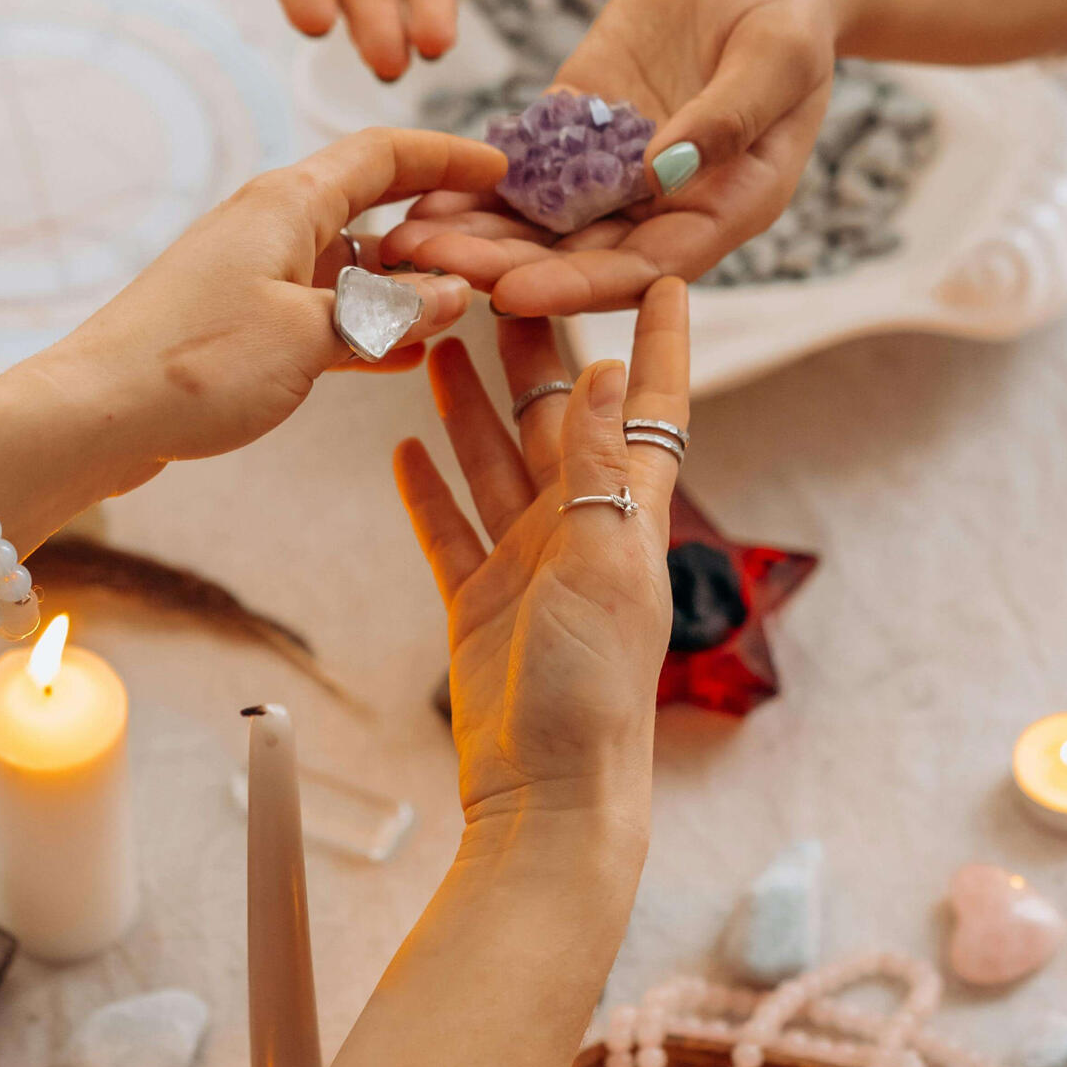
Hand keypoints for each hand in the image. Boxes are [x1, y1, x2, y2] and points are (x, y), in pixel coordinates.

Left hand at [48, 128, 502, 487]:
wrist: (93, 417)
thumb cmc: (193, 366)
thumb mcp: (312, 337)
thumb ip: (389, 314)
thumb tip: (453, 294)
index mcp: (288, 204)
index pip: (383, 154)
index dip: (446, 156)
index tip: (501, 167)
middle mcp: (272, 227)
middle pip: (372, 207)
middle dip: (436, 227)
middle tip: (497, 251)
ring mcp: (255, 276)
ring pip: (352, 266)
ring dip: (405, 286)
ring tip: (465, 308)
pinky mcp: (242, 325)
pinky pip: (324, 311)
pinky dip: (367, 327)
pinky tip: (408, 355)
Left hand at [380, 0, 840, 313]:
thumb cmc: (793, 8)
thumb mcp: (778, 53)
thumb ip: (728, 115)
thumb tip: (664, 171)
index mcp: (722, 210)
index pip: (645, 269)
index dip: (579, 286)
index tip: (514, 293)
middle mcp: (664, 208)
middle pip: (578, 259)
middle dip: (502, 268)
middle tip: (427, 269)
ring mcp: (617, 173)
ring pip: (539, 225)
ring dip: (475, 237)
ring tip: (403, 241)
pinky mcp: (580, 129)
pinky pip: (523, 170)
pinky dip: (474, 186)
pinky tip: (417, 190)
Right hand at [394, 279, 686, 825]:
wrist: (548, 789)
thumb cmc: (592, 689)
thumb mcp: (605, 563)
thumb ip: (601, 467)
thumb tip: (607, 371)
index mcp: (629, 515)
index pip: (652, 410)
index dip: (659, 344)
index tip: (663, 277)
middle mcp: (580, 529)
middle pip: (556, 420)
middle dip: (534, 351)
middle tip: (501, 280)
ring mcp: (527, 564)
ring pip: (492, 463)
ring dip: (469, 405)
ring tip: (440, 342)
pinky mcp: (479, 601)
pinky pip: (449, 530)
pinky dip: (428, 490)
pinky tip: (403, 448)